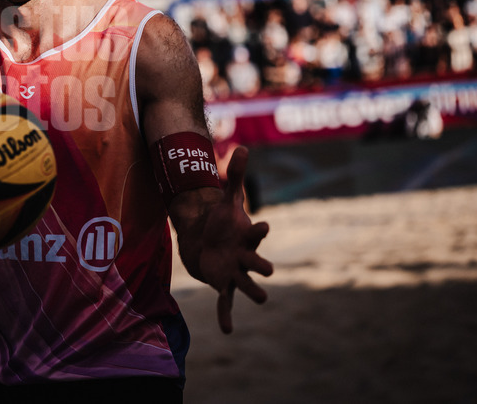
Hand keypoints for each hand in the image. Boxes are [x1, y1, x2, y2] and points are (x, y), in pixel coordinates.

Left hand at [173, 145, 272, 333]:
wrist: (208, 239)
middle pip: (257, 263)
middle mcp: (245, 257)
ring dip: (252, 292)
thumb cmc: (221, 220)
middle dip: (262, 266)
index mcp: (246, 237)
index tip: (263, 225)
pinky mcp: (223, 285)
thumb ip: (235, 175)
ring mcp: (235, 273)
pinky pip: (225, 303)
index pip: (256, 233)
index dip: (259, 230)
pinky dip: (226, 315)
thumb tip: (242, 146)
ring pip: (247, 285)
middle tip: (269, 271)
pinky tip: (227, 330)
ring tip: (261, 300)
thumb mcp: (226, 198)